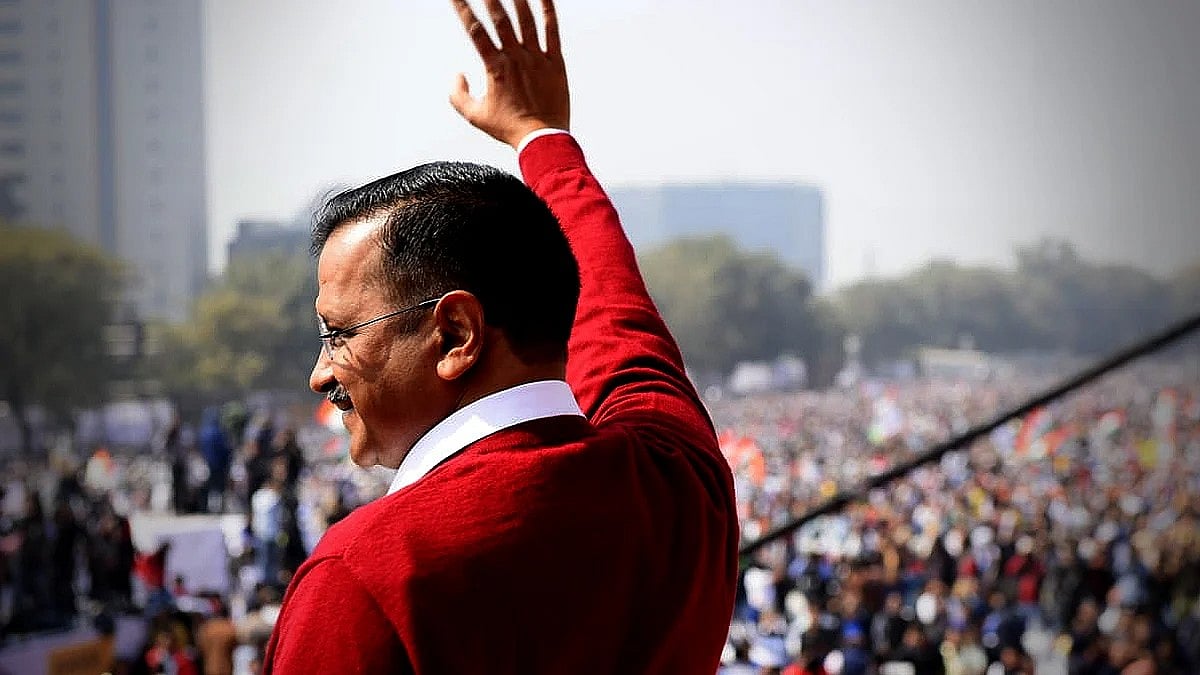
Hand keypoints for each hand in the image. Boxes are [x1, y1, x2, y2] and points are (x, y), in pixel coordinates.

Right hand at [449, 0, 568, 148]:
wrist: (542, 138)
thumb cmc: (509, 128)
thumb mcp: (474, 116)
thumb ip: (458, 95)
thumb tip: (457, 74)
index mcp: (495, 68)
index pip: (475, 32)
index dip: (463, 10)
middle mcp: (516, 58)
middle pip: (501, 19)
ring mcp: (537, 58)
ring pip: (526, 20)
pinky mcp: (555, 62)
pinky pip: (552, 31)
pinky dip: (548, 11)